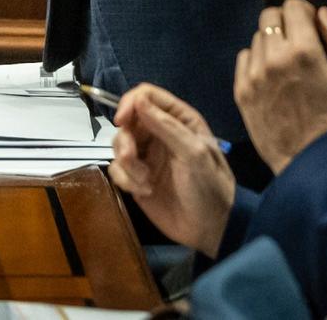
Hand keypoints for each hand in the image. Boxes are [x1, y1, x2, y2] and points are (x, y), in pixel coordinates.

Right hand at [106, 83, 234, 258]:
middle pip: (127, 121)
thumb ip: (166, 125)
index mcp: (179, 120)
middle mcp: (160, 133)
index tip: (122, 121)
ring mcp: (147, 155)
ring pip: (119, 145)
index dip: (131, 104)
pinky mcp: (136, 177)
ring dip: (127, 164)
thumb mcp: (194, 154)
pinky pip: (117, 169)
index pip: (147, 96)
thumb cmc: (209, 188)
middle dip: (126, 141)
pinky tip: (145, 191)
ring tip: (145, 182)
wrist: (209, 230)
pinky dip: (126, 180)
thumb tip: (138, 99)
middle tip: (133, 158)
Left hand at [234, 0, 326, 173]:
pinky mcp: (241, 88)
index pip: (292, 6)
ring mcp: (254, 73)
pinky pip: (244, 57)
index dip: (304, 12)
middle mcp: (274, 57)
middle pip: (270, 16)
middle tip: (298, 41)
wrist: (309, 159)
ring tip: (287, 64)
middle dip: (286, 22)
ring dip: (272, 43)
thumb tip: (323, 13)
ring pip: (258, 37)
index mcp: (304, 51)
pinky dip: (257, 60)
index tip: (310, 25)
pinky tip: (272, 77)